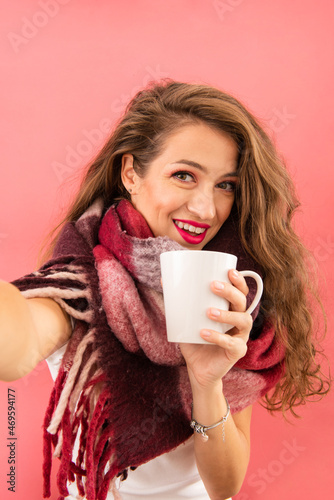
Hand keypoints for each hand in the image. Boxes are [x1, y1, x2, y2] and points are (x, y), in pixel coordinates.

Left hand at [179, 269, 252, 389]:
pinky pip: (231, 343)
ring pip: (243, 320)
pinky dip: (217, 337)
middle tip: (213, 285)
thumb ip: (178, 301)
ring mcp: (240, 336)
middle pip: (243, 302)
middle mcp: (240, 320)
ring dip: (227, 314)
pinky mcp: (237, 352)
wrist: (197, 369)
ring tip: (208, 312)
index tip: (230, 271)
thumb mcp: (185, 318)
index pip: (241, 291)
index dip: (239, 280)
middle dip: (230, 292)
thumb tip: (163, 279)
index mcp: (231, 309)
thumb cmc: (194, 339)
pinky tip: (204, 333)